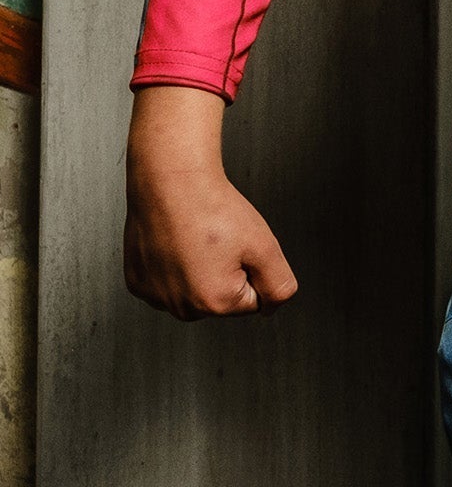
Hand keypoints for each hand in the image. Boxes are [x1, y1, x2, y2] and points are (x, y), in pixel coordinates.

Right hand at [123, 85, 297, 319]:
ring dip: (199, 270)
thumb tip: (272, 307)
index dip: (253, 269)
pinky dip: (173, 265)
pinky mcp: (137, 282)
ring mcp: (154, 295)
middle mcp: (180, 306)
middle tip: (218, 241)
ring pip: (194, 291)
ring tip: (196, 239)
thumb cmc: (211, 206)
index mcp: (213, 302)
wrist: (171, 179)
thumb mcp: (266, 247)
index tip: (238, 246)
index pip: (253, 300)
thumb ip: (279, 286)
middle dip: (227, 272)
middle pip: (221, 299)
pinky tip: (175, 242)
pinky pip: (168, 281)